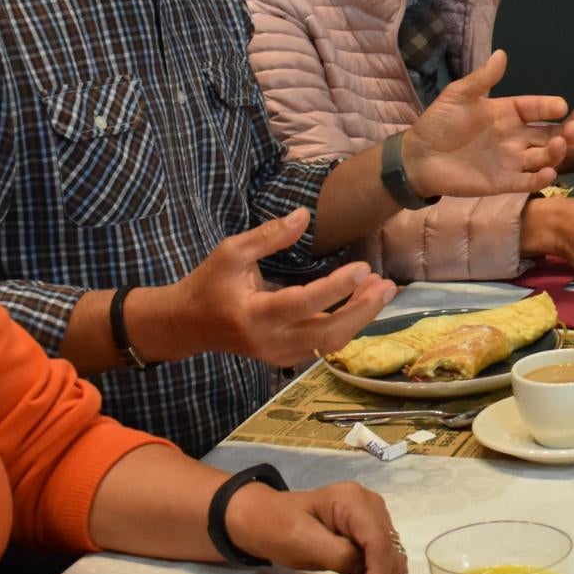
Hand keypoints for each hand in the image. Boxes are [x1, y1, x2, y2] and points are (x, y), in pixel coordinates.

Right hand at [173, 209, 397, 366]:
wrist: (187, 325)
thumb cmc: (208, 284)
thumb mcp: (231, 252)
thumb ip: (268, 235)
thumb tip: (304, 215)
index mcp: (253, 315)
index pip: (302, 303)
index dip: (335, 288)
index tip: (363, 267)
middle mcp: (270, 341)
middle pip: (327, 334)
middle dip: (362, 310)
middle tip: (386, 285)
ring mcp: (279, 355)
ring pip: (330, 343)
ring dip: (360, 317)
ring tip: (381, 289)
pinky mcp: (286, 358)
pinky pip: (324, 345)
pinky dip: (347, 325)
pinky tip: (362, 302)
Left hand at [225, 479, 406, 573]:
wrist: (264, 520)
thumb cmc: (277, 526)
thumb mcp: (302, 541)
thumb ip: (338, 555)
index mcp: (353, 500)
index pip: (378, 540)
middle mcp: (371, 507)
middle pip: (389, 553)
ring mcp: (373, 521)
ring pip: (391, 562)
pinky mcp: (369, 536)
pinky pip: (382, 564)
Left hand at [404, 50, 569, 196]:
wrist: (418, 158)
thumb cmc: (438, 124)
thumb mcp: (458, 96)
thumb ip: (482, 79)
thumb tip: (502, 53)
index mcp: (506, 113)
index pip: (534, 108)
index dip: (548, 107)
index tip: (562, 106)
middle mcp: (514, 137)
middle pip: (548, 135)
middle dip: (565, 132)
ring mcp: (510, 161)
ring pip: (543, 157)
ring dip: (557, 153)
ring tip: (560, 146)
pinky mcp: (503, 183)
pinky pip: (527, 181)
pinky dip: (540, 179)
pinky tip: (549, 173)